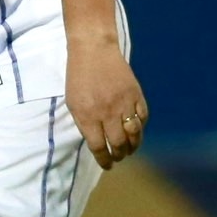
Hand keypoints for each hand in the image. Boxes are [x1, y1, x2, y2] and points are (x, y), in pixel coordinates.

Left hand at [68, 39, 147, 168]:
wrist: (94, 50)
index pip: (98, 146)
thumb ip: (84, 123)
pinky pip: (143, 117)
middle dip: (119, 155)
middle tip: (118, 157)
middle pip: (118, 143)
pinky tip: (136, 131)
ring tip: (129, 149)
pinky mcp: (136, 94)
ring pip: (134, 134)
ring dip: (133, 146)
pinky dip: (141, 127)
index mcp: (87, 115)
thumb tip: (97, 143)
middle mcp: (107, 112)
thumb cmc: (78, 77)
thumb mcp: (73, 102)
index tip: (107, 166)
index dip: (104, 160)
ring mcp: (124, 103)